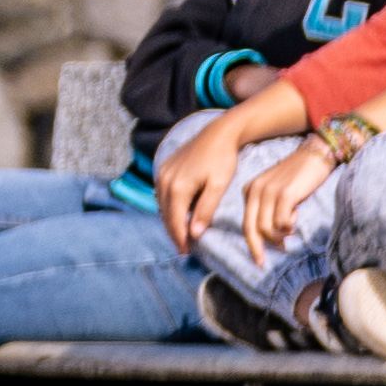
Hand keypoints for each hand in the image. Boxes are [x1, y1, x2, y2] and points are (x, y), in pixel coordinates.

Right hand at [155, 119, 248, 254]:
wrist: (218, 133)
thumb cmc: (222, 159)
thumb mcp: (218, 186)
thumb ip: (205, 210)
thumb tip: (194, 234)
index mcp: (178, 187)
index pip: (175, 221)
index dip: (180, 239)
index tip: (187, 253)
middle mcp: (165, 180)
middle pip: (166, 215)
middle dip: (174, 233)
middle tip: (184, 249)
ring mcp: (162, 173)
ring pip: (162, 205)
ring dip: (170, 220)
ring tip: (182, 234)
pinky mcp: (163, 167)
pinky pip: (162, 194)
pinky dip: (168, 207)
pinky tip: (179, 213)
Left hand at [242, 125, 335, 257]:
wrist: (314, 154)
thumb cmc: (298, 176)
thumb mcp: (277, 191)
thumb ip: (270, 210)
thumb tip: (275, 237)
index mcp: (250, 190)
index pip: (246, 223)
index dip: (253, 244)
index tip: (259, 260)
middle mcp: (255, 190)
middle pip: (251, 228)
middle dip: (258, 249)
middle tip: (265, 261)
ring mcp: (269, 191)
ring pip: (267, 229)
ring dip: (280, 236)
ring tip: (291, 229)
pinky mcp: (285, 194)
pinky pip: (282, 222)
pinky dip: (289, 226)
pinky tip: (296, 217)